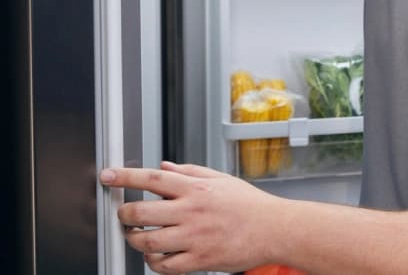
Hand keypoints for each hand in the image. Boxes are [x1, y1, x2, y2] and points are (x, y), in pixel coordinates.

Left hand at [100, 161, 283, 273]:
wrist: (275, 229)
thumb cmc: (250, 205)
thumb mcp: (222, 180)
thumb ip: (190, 172)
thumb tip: (163, 166)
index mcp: (197, 189)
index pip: (153, 178)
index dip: (125, 176)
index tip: (109, 176)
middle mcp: (192, 211)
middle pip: (141, 211)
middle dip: (124, 213)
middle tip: (124, 214)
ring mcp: (195, 237)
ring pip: (147, 240)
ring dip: (134, 238)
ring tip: (136, 235)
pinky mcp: (200, 259)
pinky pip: (164, 265)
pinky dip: (152, 261)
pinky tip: (155, 255)